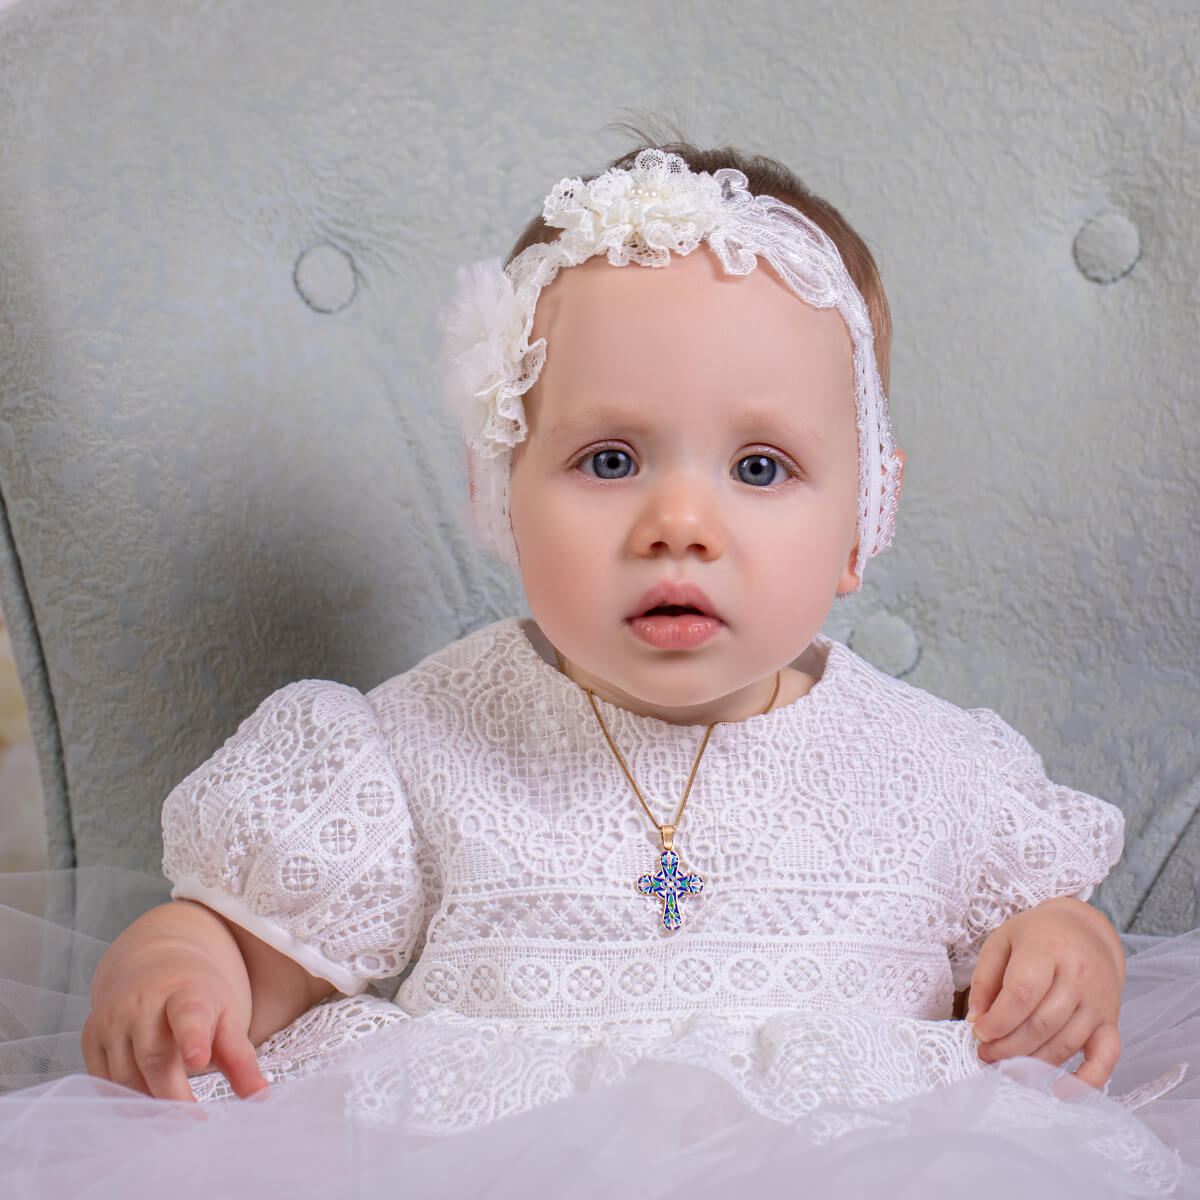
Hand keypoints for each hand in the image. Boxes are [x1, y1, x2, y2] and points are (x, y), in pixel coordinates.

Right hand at [82, 904, 268, 1101]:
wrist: (153, 962)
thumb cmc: (198, 996)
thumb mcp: (226, 1015)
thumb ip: (240, 1057)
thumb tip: (259, 1096)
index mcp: (186, 991)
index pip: (189, 1013)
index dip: (193, 1037)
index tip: (200, 1059)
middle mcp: (143, 1001)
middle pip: (155, 1058)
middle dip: (173, 1096)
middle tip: (193, 1123)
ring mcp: (113, 1018)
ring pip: (126, 1077)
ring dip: (148, 1103)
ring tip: (172, 1116)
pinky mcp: (91, 1036)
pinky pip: (104, 1082)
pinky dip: (125, 1099)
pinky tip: (144, 1105)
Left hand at [966, 896, 1124, 1087]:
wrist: (1085, 931)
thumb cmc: (1038, 936)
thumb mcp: (1002, 942)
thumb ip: (985, 979)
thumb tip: (976, 1019)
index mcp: (1047, 950)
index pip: (1023, 993)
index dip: (999, 1020)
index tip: (979, 1034)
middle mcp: (1079, 977)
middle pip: (1042, 1023)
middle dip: (1009, 1046)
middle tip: (986, 1055)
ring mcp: (1099, 1002)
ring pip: (1065, 1043)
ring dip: (1033, 1063)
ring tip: (1006, 1067)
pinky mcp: (1112, 1022)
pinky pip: (1106, 1059)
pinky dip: (1086, 1081)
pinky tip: (1060, 1091)